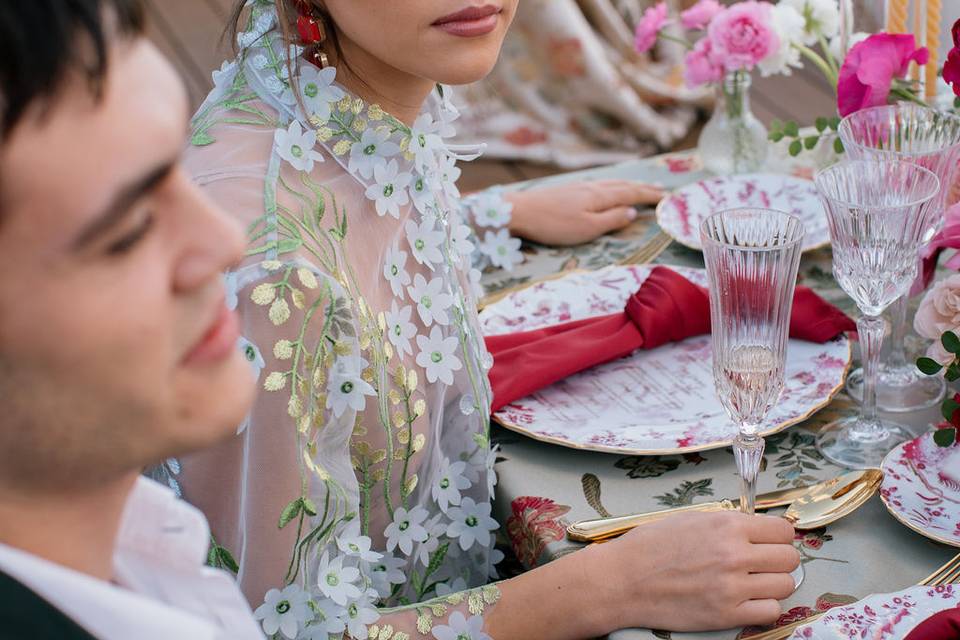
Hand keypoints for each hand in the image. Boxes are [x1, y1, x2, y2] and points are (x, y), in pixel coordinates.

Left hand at [505, 180, 663, 246]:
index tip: (666, 197)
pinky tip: (607, 188)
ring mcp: (578, 187)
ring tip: (639, 186)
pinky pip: (599, 185)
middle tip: (660, 189)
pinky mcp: (567, 190)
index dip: (649, 196)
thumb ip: (611, 220)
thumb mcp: (587, 228)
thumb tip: (631, 212)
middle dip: (642, 188)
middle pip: (623, 186)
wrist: (519, 211)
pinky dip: (612, 186)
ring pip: (610, 184)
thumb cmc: (553, 224)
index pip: (631, 194)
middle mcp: (592, 188)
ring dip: (628, 185)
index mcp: (600, 197)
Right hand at [589, 511, 799, 632]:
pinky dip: (764, 607)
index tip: (770, 542)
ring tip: (752, 583)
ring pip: (785, 585)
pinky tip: (747, 601)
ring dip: (772, 584)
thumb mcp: (690, 519)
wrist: (623, 580)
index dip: (778, 537)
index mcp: (727, 526)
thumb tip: (756, 530)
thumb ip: (727, 524)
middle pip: (789, 558)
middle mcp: (735, 554)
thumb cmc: (650, 547)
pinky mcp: (727, 615)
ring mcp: (732, 587)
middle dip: (778, 560)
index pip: (782, 531)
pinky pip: (771, 611)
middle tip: (762, 563)